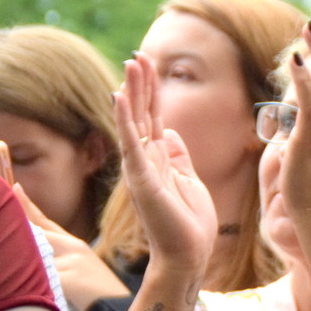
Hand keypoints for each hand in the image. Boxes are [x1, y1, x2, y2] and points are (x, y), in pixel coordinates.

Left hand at [13, 183, 128, 310]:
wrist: (119, 308)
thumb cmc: (101, 293)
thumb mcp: (83, 269)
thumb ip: (61, 258)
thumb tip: (36, 254)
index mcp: (77, 245)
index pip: (47, 222)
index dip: (28, 206)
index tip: (15, 187)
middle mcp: (74, 248)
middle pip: (38, 232)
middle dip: (20, 224)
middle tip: (3, 210)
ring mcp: (72, 262)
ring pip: (36, 256)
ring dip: (25, 264)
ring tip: (17, 270)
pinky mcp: (70, 278)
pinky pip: (43, 276)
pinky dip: (34, 281)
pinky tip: (31, 285)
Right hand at [114, 53, 216, 273]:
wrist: (189, 256)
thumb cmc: (190, 223)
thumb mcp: (189, 179)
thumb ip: (178, 155)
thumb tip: (170, 131)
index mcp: (158, 160)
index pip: (152, 117)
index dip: (151, 91)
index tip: (149, 63)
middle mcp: (145, 161)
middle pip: (142, 114)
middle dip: (142, 83)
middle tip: (139, 54)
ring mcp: (141, 169)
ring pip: (135, 122)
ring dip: (133, 92)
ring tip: (131, 64)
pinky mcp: (142, 179)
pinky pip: (131, 143)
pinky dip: (125, 119)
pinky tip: (120, 95)